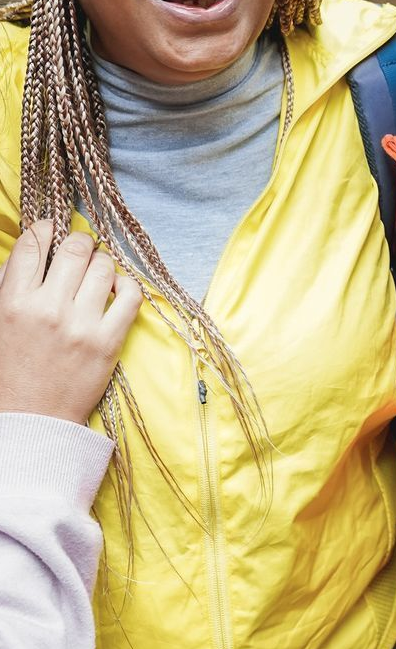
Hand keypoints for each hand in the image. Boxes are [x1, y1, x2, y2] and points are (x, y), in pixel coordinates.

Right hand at [0, 222, 143, 423]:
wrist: (32, 420)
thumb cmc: (10, 373)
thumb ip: (11, 288)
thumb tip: (30, 251)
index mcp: (13, 303)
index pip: (31, 246)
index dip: (44, 229)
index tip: (51, 228)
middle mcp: (48, 309)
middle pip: (74, 248)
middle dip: (80, 241)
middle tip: (81, 248)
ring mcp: (80, 324)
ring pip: (104, 267)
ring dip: (103, 262)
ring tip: (97, 271)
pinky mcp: (109, 340)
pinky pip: (131, 295)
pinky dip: (127, 285)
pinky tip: (117, 289)